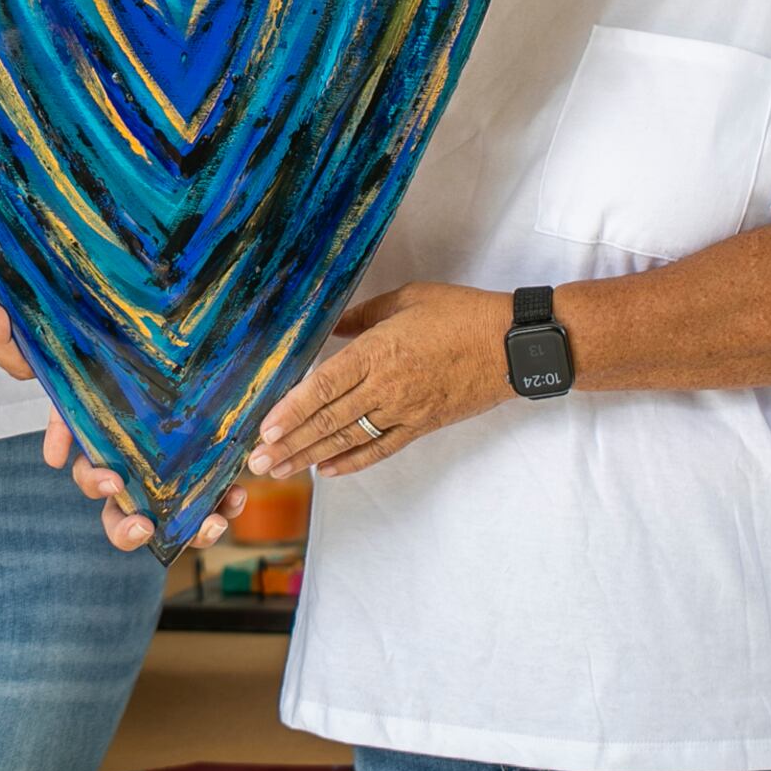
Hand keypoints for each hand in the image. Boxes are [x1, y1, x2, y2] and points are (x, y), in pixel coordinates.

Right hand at [0, 279, 245, 552]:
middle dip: (122, 525)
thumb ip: (12, 324)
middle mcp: (125, 455)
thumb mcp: (55, 333)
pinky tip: (235, 495)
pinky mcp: (200, 458)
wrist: (163, 321)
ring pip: (167, 511)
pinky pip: (209, 491)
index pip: (76, 460)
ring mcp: (162, 462)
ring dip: (185, 527)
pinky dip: (222, 499)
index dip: (84, 471)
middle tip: (141, 522)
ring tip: (210, 523)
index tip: (96, 472)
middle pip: (116, 505)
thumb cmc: (97, 335)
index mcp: (91, 433)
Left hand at [248, 282, 513, 478]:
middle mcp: (386, 386)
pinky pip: (381, 448)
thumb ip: (365, 314)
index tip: (266, 427)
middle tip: (258, 462)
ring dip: (311, 456)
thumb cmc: (461, 314)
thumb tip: (333, 326)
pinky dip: (353, 462)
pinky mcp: (422, 425)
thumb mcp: (408, 299)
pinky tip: (327, 471)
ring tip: (281, 470)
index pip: (324, 385)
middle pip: (329, 420)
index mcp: (379, 351)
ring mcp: (405, 411)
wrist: (512, 346)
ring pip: (349, 439)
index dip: (293, 408)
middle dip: (290, 442)